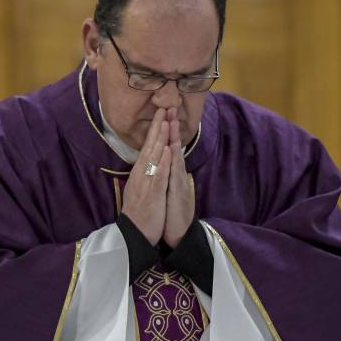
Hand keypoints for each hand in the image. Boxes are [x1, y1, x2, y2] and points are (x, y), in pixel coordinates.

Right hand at [120, 109, 169, 244]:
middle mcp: (141, 174)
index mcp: (140, 173)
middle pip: (150, 146)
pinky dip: (163, 162)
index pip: (147, 147)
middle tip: (163, 107)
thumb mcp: (141, 189)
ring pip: (154, 157)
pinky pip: (158, 175)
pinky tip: (168, 150)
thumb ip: (145, 174)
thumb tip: (148, 161)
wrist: (134, 235)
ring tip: (166, 122)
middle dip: (157, 126)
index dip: (155, 130)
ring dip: (160, 139)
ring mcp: (146, 183)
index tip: (161, 114)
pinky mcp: (152, 194)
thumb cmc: (140, 213)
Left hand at [162, 108, 193, 248]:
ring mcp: (178, 182)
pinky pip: (174, 175)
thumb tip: (166, 161)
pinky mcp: (178, 193)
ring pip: (175, 156)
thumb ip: (167, 175)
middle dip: (171, 127)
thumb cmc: (170, 212)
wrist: (177, 234)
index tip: (162, 112)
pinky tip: (172, 149)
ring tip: (172, 121)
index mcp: (170, 173)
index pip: (167, 147)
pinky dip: (172, 161)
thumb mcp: (166, 189)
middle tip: (170, 106)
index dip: (165, 130)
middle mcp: (176, 174)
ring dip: (174, 138)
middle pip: (173, 147)